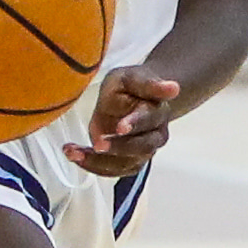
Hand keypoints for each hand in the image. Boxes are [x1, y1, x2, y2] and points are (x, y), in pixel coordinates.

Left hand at [66, 65, 180, 176]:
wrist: (133, 98)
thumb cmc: (131, 86)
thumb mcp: (132, 77)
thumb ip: (148, 84)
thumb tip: (174, 88)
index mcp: (156, 112)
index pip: (149, 119)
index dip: (136, 123)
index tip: (121, 126)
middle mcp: (154, 135)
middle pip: (142, 147)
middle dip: (119, 147)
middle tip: (98, 144)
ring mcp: (142, 151)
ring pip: (126, 164)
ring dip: (98, 161)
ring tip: (74, 152)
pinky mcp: (127, 161)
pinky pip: (112, 170)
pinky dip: (91, 165)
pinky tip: (73, 154)